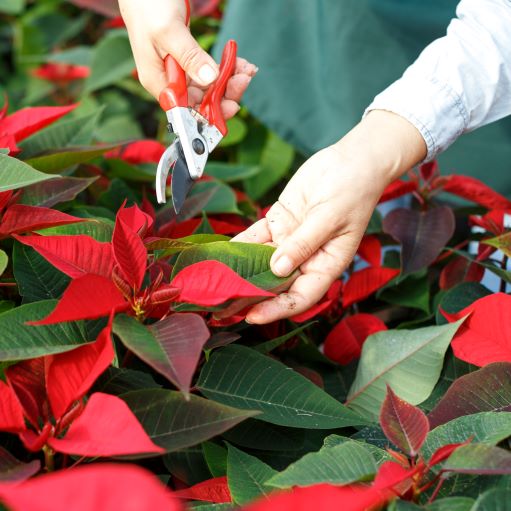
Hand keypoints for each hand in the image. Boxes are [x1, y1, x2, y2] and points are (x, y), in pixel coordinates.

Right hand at [119, 0, 256, 116]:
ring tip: (246, 69)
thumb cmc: (148, 6)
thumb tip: (210, 79)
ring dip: (230, 81)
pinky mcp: (189, 61)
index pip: (186, 110)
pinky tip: (239, 62)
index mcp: (159, 82)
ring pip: (209, 88)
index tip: (231, 105)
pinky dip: (226, 69)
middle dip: (225, 94)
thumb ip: (189, 57)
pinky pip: (211, 73)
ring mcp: (180, 72)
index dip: (210, 113)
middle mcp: (169, 82)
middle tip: (244, 79)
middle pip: (201, 101)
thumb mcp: (169, 32)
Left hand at [233, 111, 426, 323]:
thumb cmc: (353, 190)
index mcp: (326, 264)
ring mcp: (290, 240)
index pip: (300, 296)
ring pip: (261, 262)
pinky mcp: (279, 222)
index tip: (253, 316)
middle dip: (251, 295)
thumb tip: (277, 268)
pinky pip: (256, 237)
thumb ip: (303, 243)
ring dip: (240, 272)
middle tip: (223, 306)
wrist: (351, 160)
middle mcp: (306, 257)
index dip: (277, 309)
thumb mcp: (330, 218)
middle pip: (276, 283)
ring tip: (215, 284)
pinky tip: (222, 254)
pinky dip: (239, 246)